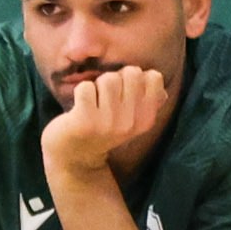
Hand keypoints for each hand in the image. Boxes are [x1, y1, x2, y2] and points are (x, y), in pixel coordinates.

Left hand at [38, 65, 174, 187]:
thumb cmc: (103, 127)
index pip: (154, 77)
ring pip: (108, 79)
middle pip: (130, 73)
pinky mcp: (84, 121)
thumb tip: (154, 76)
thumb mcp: (131, 117)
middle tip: (104, 95)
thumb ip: (146, 98)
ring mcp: (108, 123)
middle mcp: (131, 123)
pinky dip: (80, 92)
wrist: (76, 156)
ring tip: (92, 102)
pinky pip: (85, 87)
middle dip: (115, 78)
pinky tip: (79, 107)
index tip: (123, 91)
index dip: (135, 77)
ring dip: (96, 86)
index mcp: (146, 119)